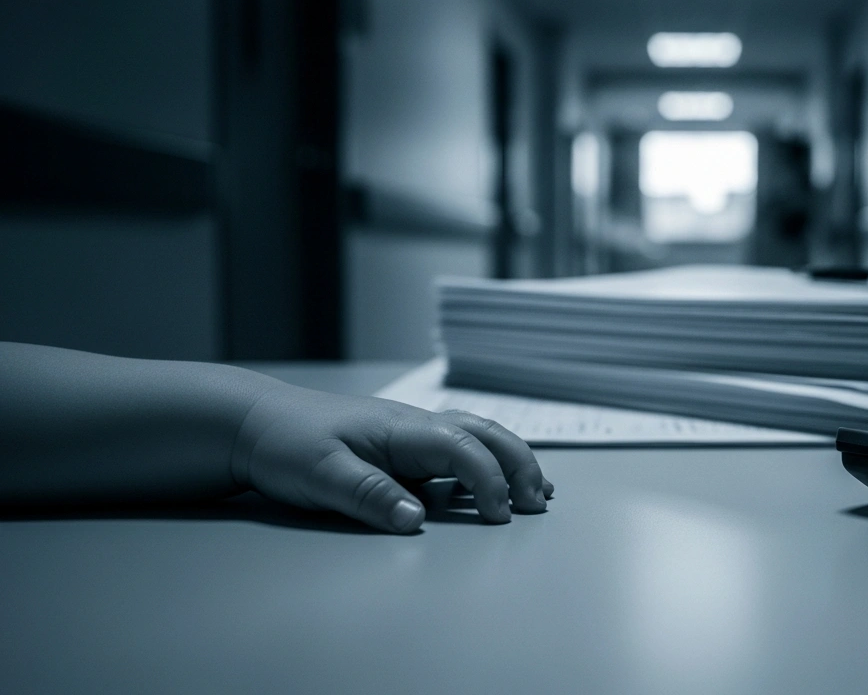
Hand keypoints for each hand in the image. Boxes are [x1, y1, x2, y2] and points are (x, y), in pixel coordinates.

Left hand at [232, 383, 552, 532]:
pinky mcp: (405, 449)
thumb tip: (416, 519)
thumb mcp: (320, 474)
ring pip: (478, 437)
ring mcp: (412, 436)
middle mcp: (415, 426)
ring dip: (511, 461)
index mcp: (401, 429)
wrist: (256, 422)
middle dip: (518, 465)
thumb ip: (369, 495)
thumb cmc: (286, 443)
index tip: (498, 517)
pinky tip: (498, 485)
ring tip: (538, 493)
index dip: (488, 480)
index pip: (462, 448)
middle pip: (485, 434)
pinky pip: (460, 451)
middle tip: (537, 503)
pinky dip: (490, 465)